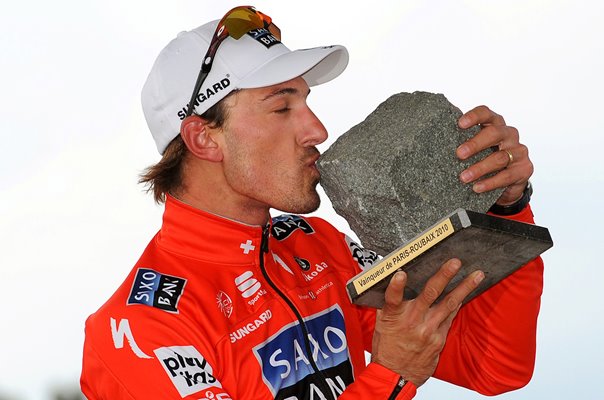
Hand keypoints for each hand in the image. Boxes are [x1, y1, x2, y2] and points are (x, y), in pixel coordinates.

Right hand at [371, 259, 483, 386]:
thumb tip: (396, 281)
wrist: (396, 376)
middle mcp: (412, 322)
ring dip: (464, 288)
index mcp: (393, 317)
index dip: (397, 285)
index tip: (401, 273)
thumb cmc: (387, 347)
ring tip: (477, 275)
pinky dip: (458, 303)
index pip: (393, 298)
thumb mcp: (382, 323)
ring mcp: (428, 331)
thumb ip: (391, 304)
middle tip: (455, 262)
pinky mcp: (439, 339)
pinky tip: (466, 293)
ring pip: (448, 304)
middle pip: (430, 295)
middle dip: (444, 276)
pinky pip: (450, 316)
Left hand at [456, 106, 533, 204]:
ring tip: (464, 177)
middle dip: (475, 144)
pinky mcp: (524, 168)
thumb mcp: (476, 149)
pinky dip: (490, 182)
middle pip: (494, 133)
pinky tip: (477, 187)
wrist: (508, 182)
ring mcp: (519, 151)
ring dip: (479, 168)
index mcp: (495, 124)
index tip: (460, 124)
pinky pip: (506, 175)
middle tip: (459, 154)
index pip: (486, 114)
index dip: (474, 116)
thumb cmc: (486, 159)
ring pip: (499, 157)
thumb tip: (439, 144)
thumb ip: (465, 143)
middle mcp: (509, 134)